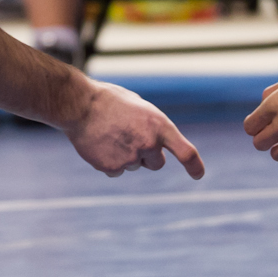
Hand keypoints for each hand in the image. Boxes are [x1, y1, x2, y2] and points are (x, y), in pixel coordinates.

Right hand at [65, 79, 205, 177]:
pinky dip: (110, 161)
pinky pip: (116, 170)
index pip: (185, 152)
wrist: (79, 105)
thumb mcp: (140, 107)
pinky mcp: (112, 168)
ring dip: (126, 155)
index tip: (198, 175)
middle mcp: (149, 144)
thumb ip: (153, 126)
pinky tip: (100, 145)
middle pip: (157, 163)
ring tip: (109, 135)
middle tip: (131, 138)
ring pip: (134, 165)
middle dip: (148, 156)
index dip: (194, 166)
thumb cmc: (110, 101)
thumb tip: (157, 145)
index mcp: (160, 126)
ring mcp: (130, 158)